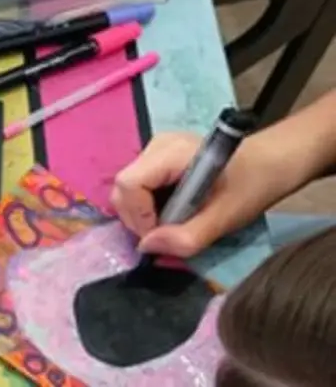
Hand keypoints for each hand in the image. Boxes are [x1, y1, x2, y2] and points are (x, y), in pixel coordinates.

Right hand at [110, 132, 293, 257]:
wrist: (269, 164)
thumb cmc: (251, 187)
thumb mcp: (225, 218)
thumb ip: (187, 236)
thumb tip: (147, 247)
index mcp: (171, 152)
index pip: (130, 183)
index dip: (138, 215)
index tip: (163, 235)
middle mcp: (155, 146)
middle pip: (123, 186)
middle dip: (137, 218)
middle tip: (166, 235)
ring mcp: (154, 150)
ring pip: (127, 187)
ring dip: (142, 214)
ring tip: (172, 224)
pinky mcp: (156, 158)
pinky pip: (138, 186)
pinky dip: (147, 206)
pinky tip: (172, 212)